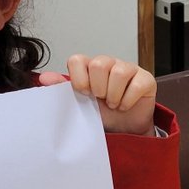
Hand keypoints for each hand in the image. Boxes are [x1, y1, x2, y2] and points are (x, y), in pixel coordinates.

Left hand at [39, 54, 156, 135]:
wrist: (124, 129)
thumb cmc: (102, 113)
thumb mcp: (80, 103)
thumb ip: (62, 89)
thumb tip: (43, 78)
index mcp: (90, 67)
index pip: (78, 59)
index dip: (79, 78)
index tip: (83, 93)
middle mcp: (109, 63)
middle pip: (99, 64)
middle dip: (98, 88)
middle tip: (101, 100)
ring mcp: (129, 68)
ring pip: (119, 72)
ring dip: (114, 96)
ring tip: (113, 105)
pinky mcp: (146, 78)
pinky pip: (136, 84)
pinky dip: (128, 100)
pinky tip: (125, 106)